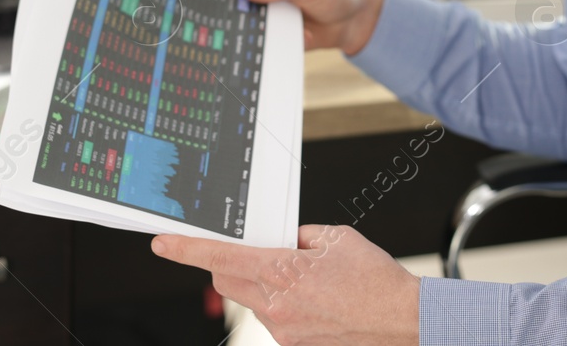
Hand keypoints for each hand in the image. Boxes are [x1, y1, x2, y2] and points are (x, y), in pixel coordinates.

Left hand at [152, 224, 419, 345]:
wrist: (403, 322)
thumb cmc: (375, 280)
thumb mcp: (336, 237)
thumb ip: (299, 235)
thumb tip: (282, 238)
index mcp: (282, 272)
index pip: (219, 257)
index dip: (185, 249)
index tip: (163, 243)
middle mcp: (275, 306)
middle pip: (226, 280)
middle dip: (229, 263)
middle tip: (257, 252)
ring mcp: (283, 331)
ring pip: (252, 301)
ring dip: (265, 286)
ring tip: (308, 282)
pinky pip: (274, 320)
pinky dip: (284, 306)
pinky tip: (316, 302)